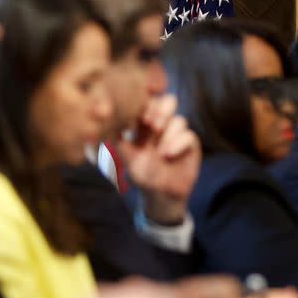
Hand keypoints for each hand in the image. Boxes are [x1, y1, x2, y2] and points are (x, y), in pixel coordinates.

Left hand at [118, 94, 200, 223]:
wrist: (163, 195)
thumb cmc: (143, 175)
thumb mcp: (127, 158)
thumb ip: (119, 140)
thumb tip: (107, 126)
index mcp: (146, 124)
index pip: (148, 103)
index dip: (146, 104)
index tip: (140, 117)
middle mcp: (164, 125)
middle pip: (168, 102)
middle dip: (161, 110)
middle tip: (152, 124)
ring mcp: (178, 133)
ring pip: (179, 120)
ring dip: (168, 133)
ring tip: (160, 150)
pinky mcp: (190, 143)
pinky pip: (188, 135)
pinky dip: (178, 143)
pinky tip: (168, 155)